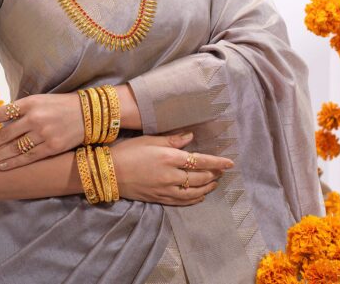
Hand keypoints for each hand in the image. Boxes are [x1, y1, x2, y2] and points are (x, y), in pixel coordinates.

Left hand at [0, 93, 84, 170]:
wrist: (89, 113)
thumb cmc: (60, 106)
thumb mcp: (40, 100)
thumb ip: (21, 110)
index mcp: (30, 102)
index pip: (0, 113)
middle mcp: (35, 117)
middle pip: (4, 134)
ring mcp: (44, 133)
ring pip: (14, 148)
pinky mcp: (52, 147)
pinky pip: (28, 157)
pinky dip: (13, 162)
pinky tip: (1, 166)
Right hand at [111, 132, 233, 205]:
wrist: (108, 173)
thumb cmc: (128, 151)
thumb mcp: (150, 140)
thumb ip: (172, 140)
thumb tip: (190, 137)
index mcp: (169, 158)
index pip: (200, 160)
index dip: (217, 162)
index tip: (230, 163)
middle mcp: (171, 176)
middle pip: (199, 177)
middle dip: (213, 174)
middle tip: (222, 171)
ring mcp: (165, 190)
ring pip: (193, 192)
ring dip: (207, 188)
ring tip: (215, 183)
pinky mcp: (159, 199)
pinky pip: (182, 202)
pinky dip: (194, 199)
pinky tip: (200, 196)